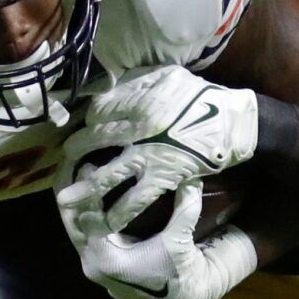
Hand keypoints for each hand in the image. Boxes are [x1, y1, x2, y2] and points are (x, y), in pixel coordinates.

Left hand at [59, 66, 259, 233]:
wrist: (233, 123)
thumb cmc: (202, 97)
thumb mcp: (168, 76)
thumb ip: (138, 81)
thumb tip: (110, 85)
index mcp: (138, 99)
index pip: (99, 111)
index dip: (88, 121)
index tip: (85, 128)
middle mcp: (137, 127)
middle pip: (95, 141)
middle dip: (76, 153)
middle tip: (65, 162)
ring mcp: (149, 154)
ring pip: (109, 174)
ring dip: (85, 189)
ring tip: (66, 200)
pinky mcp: (163, 176)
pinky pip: (137, 198)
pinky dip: (119, 211)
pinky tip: (105, 222)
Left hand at [68, 185, 256, 298]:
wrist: (178, 297)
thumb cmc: (178, 269)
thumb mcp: (181, 238)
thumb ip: (185, 207)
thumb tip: (191, 175)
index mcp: (109, 258)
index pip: (88, 218)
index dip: (90, 192)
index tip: (91, 167)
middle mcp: (93, 264)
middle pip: (72, 223)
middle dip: (76, 195)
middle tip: (80, 168)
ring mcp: (91, 265)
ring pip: (73, 229)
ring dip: (77, 206)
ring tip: (79, 178)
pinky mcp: (94, 264)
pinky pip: (80, 236)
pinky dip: (82, 218)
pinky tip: (86, 198)